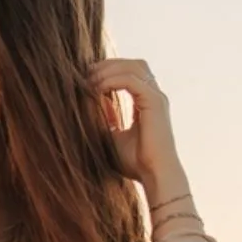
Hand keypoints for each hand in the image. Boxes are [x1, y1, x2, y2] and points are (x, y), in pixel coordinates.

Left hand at [91, 58, 180, 185]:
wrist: (154, 176)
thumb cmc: (135, 163)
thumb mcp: (111, 135)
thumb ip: (104, 117)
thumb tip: (90, 100)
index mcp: (147, 102)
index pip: (131, 74)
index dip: (109, 72)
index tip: (86, 79)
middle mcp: (154, 96)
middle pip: (133, 65)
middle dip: (108, 65)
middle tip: (85, 73)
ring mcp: (156, 98)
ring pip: (133, 67)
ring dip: (109, 70)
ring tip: (89, 80)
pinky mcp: (154, 102)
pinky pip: (131, 80)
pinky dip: (112, 80)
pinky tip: (97, 88)